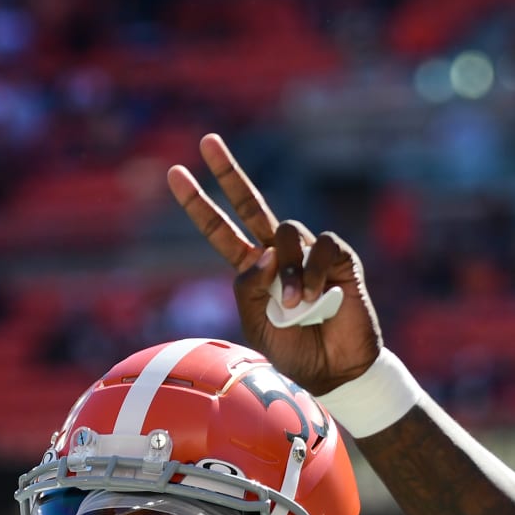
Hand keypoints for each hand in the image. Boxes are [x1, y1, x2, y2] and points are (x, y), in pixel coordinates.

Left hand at [168, 134, 384, 393]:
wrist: (335, 373)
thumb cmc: (295, 353)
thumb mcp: (257, 325)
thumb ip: (250, 288)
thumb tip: (264, 251)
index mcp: (253, 270)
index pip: (221, 231)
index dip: (198, 204)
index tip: (175, 174)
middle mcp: (279, 255)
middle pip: (251, 203)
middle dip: (228, 172)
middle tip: (207, 141)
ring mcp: (309, 254)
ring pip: (285, 233)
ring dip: (285, 271)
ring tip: (293, 306)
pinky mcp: (340, 260)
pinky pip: (321, 246)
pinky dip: (310, 272)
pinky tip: (311, 297)